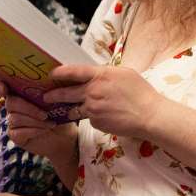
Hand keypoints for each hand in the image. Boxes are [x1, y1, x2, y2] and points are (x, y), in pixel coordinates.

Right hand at [4, 83, 77, 161]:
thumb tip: (50, 82)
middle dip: (29, 108)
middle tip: (46, 114)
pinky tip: (45, 130)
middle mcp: (14, 106)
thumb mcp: (57, 100)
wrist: (65, 136)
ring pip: (16, 118)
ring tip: (50, 123)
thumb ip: (49, 91)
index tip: (4, 89)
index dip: (1, 86)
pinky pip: (19, 132)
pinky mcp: (15, 135)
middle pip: (11, 103)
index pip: (6, 86)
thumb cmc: (60, 114)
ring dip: (35, 121)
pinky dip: (34, 130)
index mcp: (22, 93)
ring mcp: (13, 121)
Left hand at [45, 65, 163, 138]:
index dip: (59, 72)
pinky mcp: (95, 123)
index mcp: (100, 76)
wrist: (149, 115)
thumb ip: (107, 73)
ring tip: (67, 109)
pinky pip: (89, 118)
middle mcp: (92, 92)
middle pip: (66, 93)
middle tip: (46, 96)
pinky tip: (105, 116)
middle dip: (53, 95)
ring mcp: (92, 109)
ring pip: (75, 108)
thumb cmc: (141, 92)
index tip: (51, 74)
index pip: (73, 72)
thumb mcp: (125, 74)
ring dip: (70, 108)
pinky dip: (93, 117)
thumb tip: (95, 75)